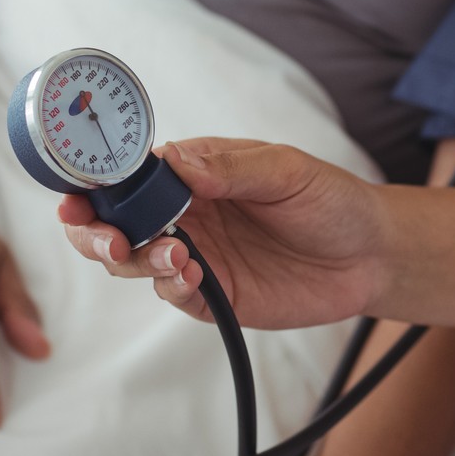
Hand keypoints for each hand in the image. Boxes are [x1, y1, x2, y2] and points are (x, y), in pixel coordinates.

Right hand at [57, 139, 387, 329]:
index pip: (127, 174)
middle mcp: (183, 213)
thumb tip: (174, 161)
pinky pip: (172, 294)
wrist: (371, 255)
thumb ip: (230, 169)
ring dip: (136, 260)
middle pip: (112, 222)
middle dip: (93, 230)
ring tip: (174, 256)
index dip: (96, 183)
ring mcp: (195, 255)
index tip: (83, 194)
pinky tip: (191, 276)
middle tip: (109, 239)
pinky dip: (170, 287)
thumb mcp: (285, 171)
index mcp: (191, 172)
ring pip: (132, 261)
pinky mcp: (213, 295)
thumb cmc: (329, 200)